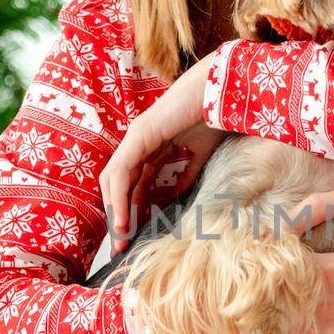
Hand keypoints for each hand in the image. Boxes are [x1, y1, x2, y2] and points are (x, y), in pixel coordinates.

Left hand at [100, 53, 216, 251]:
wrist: (218, 90)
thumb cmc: (211, 115)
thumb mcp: (200, 153)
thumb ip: (188, 172)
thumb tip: (178, 194)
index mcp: (151, 147)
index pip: (134, 183)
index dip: (132, 209)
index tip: (134, 235)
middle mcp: (138, 143)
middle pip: (119, 184)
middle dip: (119, 214)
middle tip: (122, 243)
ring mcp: (135, 139)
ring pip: (114, 181)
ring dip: (116, 210)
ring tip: (121, 236)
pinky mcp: (139, 137)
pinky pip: (123, 172)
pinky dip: (120, 198)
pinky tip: (123, 219)